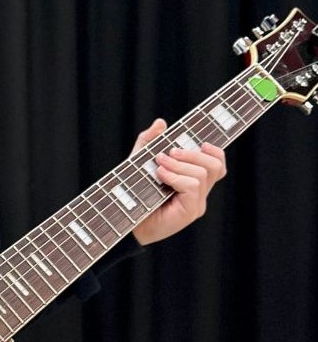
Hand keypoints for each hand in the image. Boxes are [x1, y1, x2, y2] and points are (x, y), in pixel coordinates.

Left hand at [130, 118, 226, 245]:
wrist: (124, 219)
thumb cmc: (133, 192)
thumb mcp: (139, 161)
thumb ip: (149, 142)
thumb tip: (161, 123)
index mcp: (193, 181)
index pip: (217, 164)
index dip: (215, 151)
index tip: (201, 142)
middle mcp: (199, 193)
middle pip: (214, 166)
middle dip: (193, 154)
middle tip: (169, 153)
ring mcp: (196, 203)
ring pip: (202, 174)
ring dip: (179, 165)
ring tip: (159, 165)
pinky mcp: (190, 211)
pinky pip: (193, 186)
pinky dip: (176, 177)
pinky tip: (160, 175)